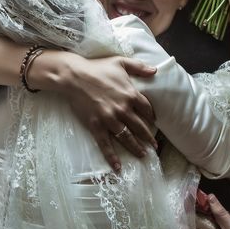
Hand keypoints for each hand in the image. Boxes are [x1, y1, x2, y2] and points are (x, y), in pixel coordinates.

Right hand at [54, 53, 156, 170]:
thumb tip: (155, 71)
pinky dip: (112, 156)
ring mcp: (110, 119)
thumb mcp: (120, 62)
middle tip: (154, 146)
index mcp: (131, 95)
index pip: (147, 109)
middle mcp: (123, 109)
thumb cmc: (97, 67)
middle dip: (148, 138)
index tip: (155, 123)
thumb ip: (139, 67)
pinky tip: (117, 167)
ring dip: (136, 148)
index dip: (152, 117)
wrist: (74, 76)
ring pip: (127, 137)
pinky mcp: (96, 126)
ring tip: (142, 155)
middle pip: (140, 127)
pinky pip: (106, 144)